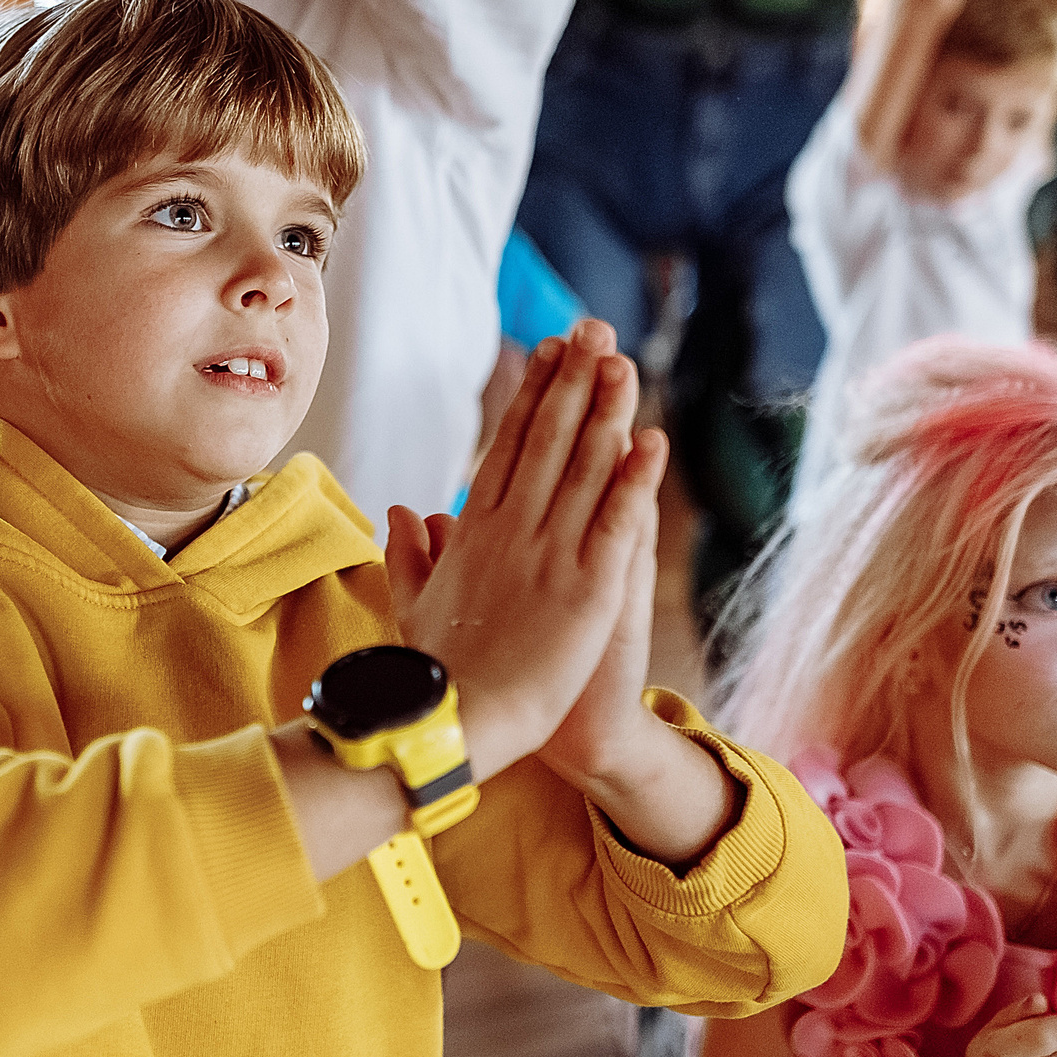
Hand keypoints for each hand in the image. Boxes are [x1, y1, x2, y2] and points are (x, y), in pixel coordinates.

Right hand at [386, 320, 659, 783]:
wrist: (456, 727)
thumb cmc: (437, 674)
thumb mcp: (414, 605)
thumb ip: (410, 553)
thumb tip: (404, 509)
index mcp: (472, 531)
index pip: (505, 446)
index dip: (531, 395)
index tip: (548, 351)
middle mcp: (510, 531)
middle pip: (546, 440)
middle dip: (572, 380)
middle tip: (594, 328)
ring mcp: (549, 555)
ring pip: (584, 469)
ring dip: (606, 411)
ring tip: (624, 363)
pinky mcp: (588, 588)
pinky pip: (618, 522)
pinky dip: (635, 480)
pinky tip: (652, 440)